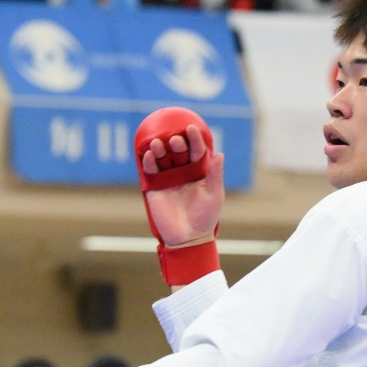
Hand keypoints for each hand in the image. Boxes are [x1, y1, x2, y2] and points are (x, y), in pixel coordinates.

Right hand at [139, 129, 224, 250]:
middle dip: (176, 142)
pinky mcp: (154, 188)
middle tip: (175, 140)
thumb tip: (219, 154)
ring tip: (158, 143)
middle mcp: (182, 172)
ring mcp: (168, 179)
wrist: (188, 237)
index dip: (194, 138)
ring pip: (162, 158)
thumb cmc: (205, 217)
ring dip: (159, 148)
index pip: (196, 150)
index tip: (191, 128)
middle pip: (178, 151)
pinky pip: (150, 171)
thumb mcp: (214, 195)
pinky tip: (148, 155)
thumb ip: (215, 175)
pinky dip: (148, 162)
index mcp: (198, 171)